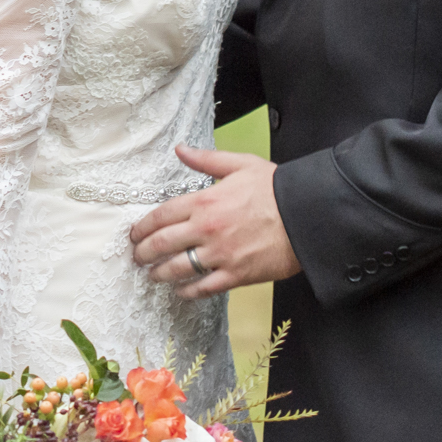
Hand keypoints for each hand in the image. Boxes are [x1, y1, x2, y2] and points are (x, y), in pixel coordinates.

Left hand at [128, 145, 301, 298]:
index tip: (134, 234)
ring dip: (159, 274)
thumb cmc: (275, 188)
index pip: (161, 215)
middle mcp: (207, 228)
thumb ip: (206, 159)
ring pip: (178, 269)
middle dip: (143, 252)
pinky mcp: (236, 274)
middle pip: (162, 244)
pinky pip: (203, 288)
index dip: (142, 227)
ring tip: (152, 275)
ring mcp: (220, 254)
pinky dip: (187, 292)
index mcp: (205, 200)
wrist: (307, 215)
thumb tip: (181, 149)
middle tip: (136, 257)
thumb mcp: (240, 164)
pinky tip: (180, 291)